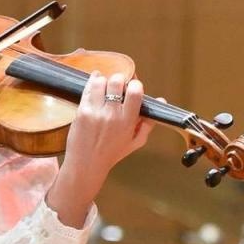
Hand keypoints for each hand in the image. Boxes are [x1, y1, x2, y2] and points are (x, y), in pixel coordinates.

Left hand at [45, 70, 150, 226]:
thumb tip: (161, 101)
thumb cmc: (112, 153)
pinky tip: (95, 83)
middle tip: (118, 86)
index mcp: (128, 121)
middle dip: (119, 80)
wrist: (87, 164)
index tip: (133, 88)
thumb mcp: (136, 141)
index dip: (135, 85)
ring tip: (105, 87)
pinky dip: (92, 82)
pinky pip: (88, 89)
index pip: (135, 91)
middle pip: (117, 81)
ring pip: (101, 82)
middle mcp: (112, 115)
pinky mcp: (82, 111)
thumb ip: (149, 122)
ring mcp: (96, 112)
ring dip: (104, 81)